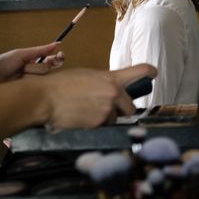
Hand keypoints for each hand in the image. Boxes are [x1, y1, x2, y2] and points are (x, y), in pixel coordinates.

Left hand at [0, 43, 62, 90]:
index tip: (61, 55)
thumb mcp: (20, 54)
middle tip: (31, 65)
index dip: (58, 59)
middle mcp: (34, 74)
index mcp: (33, 62)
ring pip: (43, 77)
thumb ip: (40, 50)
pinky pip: (37, 87)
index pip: (52, 61)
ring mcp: (31, 84)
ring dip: (31, 73)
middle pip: (49, 69)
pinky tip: (21, 81)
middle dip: (41, 66)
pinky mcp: (27, 94)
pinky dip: (30, 82)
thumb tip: (57, 44)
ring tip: (18, 73)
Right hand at [42, 63, 156, 129]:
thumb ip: (105, 82)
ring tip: (87, 113)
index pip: (141, 72)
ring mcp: (108, 109)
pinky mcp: (99, 124)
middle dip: (122, 110)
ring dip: (107, 119)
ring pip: (116, 119)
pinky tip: (83, 119)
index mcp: (112, 78)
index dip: (150, 73)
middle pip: (131, 107)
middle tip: (107, 109)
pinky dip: (96, 126)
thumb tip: (113, 89)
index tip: (153, 75)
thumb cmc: (62, 84)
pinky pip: (104, 127)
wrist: (45, 98)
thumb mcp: (88, 76)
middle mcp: (114, 93)